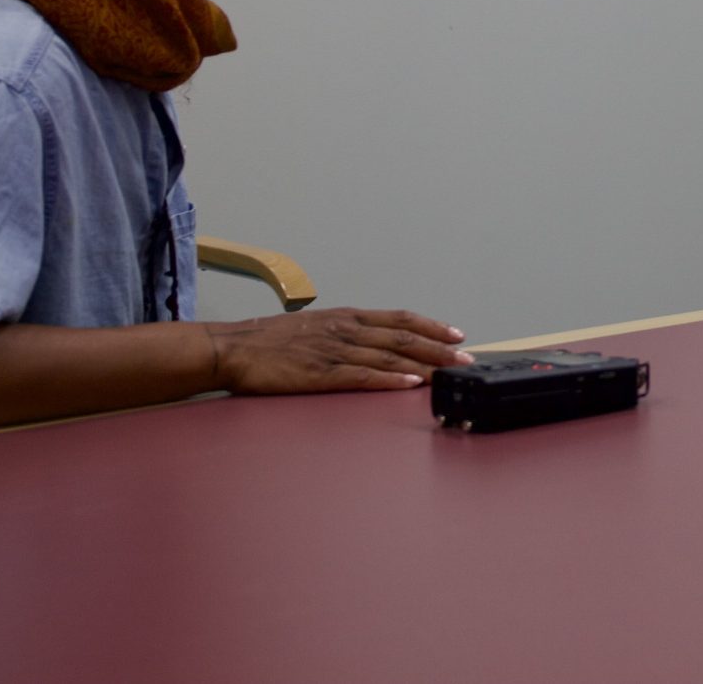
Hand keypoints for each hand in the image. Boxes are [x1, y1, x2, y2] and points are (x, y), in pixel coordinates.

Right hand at [207, 308, 470, 394]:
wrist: (235, 348)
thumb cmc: (271, 341)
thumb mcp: (316, 327)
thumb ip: (345, 334)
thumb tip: (373, 344)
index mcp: (347, 318)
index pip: (400, 319)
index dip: (432, 326)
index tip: (457, 335)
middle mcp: (347, 330)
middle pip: (404, 337)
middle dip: (439, 348)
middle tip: (467, 358)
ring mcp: (335, 351)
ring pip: (390, 357)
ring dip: (425, 365)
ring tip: (451, 373)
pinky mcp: (322, 373)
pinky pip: (363, 376)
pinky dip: (390, 380)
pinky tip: (410, 385)